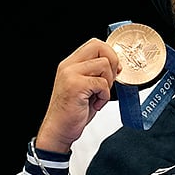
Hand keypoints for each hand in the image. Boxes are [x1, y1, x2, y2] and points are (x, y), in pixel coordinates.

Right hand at [34, 38, 119, 153]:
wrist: (58, 130)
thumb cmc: (72, 112)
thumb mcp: (85, 88)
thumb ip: (97, 74)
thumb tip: (116, 66)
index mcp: (71, 64)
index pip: (95, 44)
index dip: (109, 54)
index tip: (113, 70)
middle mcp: (69, 66)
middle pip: (99, 46)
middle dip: (112, 62)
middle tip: (109, 81)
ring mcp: (71, 74)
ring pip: (104, 64)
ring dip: (108, 83)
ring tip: (98, 96)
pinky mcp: (75, 85)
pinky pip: (102, 83)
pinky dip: (104, 96)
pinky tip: (95, 104)